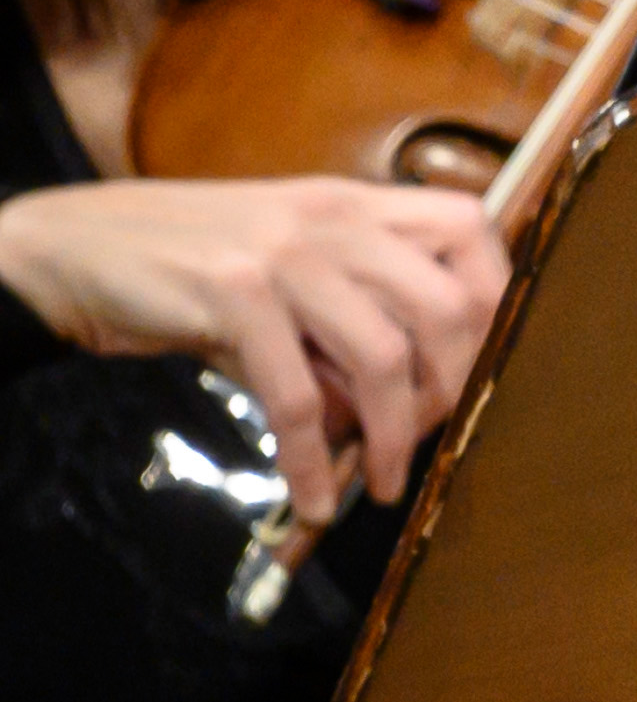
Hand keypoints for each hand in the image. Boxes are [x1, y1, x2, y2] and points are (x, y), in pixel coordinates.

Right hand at [0, 176, 507, 525]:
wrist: (76, 247)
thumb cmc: (192, 267)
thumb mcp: (285, 277)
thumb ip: (346, 330)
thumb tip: (400, 414)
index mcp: (354, 204)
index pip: (471, 230)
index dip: (494, 300)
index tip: (481, 366)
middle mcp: (331, 220)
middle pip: (446, 307)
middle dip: (451, 388)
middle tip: (430, 440)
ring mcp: (283, 255)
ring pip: (383, 356)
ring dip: (392, 438)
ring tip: (386, 485)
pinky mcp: (232, 296)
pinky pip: (296, 395)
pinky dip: (314, 458)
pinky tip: (313, 497)